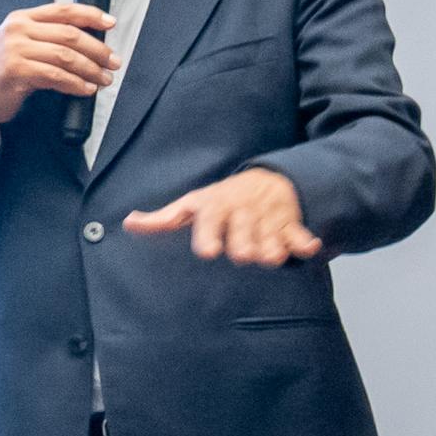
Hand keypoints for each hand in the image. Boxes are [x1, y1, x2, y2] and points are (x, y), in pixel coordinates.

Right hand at [0, 1, 115, 142]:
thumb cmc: (3, 73)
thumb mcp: (21, 45)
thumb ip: (47, 37)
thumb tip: (90, 41)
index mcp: (22, 18)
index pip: (63, 10)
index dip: (91, 15)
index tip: (110, 23)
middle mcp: (18, 30)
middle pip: (69, 35)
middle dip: (97, 49)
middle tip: (112, 62)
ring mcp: (15, 50)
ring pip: (65, 56)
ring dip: (90, 69)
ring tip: (103, 79)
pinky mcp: (16, 71)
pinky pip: (55, 76)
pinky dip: (75, 83)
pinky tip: (84, 89)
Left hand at [125, 167, 321, 265]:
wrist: (266, 180)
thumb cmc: (221, 201)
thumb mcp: (193, 205)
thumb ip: (164, 219)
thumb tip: (128, 223)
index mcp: (216, 206)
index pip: (211, 218)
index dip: (209, 233)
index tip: (208, 252)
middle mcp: (242, 212)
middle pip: (244, 231)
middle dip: (244, 243)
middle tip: (243, 254)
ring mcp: (267, 218)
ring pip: (271, 237)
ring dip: (272, 247)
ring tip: (269, 255)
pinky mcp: (290, 225)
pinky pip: (298, 235)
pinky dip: (303, 241)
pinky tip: (307, 248)